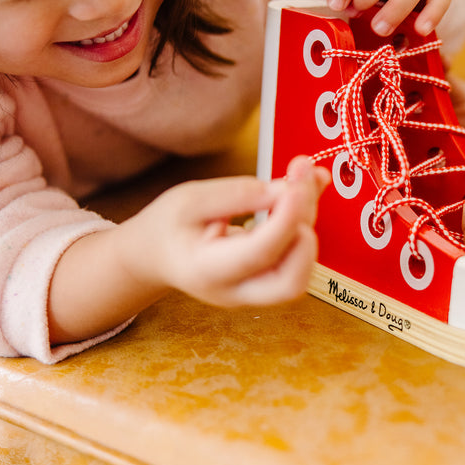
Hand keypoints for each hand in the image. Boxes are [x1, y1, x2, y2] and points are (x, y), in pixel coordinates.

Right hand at [48, 156, 330, 344]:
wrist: (156, 255)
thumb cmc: (168, 226)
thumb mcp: (189, 200)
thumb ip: (238, 195)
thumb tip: (287, 189)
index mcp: (208, 272)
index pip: (259, 254)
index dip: (285, 219)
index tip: (296, 184)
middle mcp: (237, 291)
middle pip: (290, 282)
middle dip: (304, 230)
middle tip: (302, 180)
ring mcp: (256, 291)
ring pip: (300, 267)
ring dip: (308, 218)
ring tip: (301, 173)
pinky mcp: (270, 278)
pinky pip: (298, 255)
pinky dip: (307, 219)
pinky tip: (305, 186)